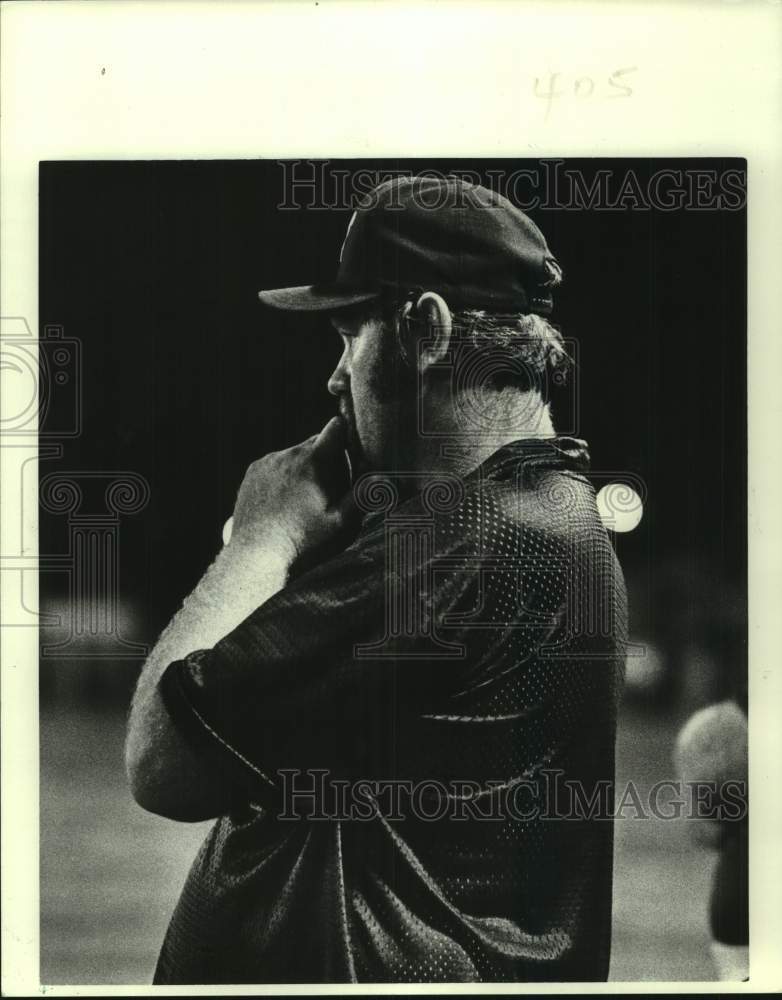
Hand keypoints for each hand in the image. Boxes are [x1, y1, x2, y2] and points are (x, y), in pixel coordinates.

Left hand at [230, 417, 356, 565]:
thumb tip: (384, 478)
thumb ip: (362, 496)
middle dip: (325, 459)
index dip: (346, 434)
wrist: (256, 555)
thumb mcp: (340, 522)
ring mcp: (267, 462)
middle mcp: (288, 454)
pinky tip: (284, 502)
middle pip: (315, 443)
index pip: (335, 428)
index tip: (349, 446)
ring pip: (294, 455)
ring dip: (303, 467)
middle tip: (329, 489)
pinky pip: (275, 465)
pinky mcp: (252, 473)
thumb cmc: (302, 540)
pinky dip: (282, 476)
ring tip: (304, 500)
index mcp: (313, 460)